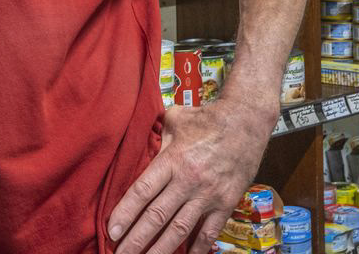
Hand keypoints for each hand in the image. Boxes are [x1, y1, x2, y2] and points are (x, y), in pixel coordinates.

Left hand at [108, 98, 278, 253]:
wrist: (247, 120)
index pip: (143, 191)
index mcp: (173, 159)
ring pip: (180, 229)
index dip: (125, 212)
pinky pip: (210, 231)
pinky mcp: (226, 202)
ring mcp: (209, 194)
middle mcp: (189, 179)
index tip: (111, 230)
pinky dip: (198, 248)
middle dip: (136, 239)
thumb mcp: (175, 120)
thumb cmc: (207, 118)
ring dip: (161, 249)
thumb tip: (137, 142)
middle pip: (157, 215)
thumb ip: (155, 135)